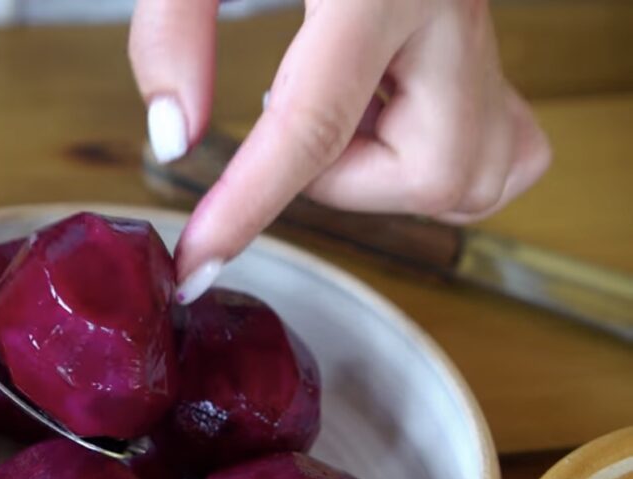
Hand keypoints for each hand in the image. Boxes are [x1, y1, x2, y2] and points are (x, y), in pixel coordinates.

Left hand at [130, 0, 551, 302]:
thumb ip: (171, 30)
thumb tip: (172, 139)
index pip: (310, 128)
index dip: (246, 209)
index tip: (199, 263)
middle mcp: (450, 3)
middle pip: (435, 172)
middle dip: (344, 179)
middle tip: (291, 127)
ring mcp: (482, 19)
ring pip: (477, 169)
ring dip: (387, 172)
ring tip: (335, 110)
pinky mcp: (488, 30)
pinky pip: (497, 140)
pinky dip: (429, 151)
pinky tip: (375, 108)